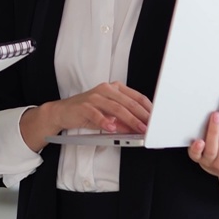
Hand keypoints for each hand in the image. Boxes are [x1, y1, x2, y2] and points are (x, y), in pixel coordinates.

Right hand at [19, 82, 151, 151]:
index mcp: (114, 88)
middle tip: (149, 126)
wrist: (62, 112)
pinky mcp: (84, 106)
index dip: (147, 109)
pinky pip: (97, 114)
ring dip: (129, 120)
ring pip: (116, 108)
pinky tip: (112, 128)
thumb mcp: (108, 116)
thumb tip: (138, 129)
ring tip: (137, 129)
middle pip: (128, 102)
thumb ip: (123, 121)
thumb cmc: (87, 112)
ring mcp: (95, 97)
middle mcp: (106, 90)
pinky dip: (105, 121)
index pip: (136, 97)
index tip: (156, 119)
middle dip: (141, 116)